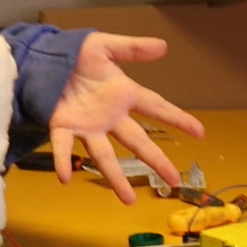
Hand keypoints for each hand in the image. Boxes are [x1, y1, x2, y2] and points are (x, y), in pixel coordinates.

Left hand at [48, 33, 204, 203]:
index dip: (178, 118)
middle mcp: (109, 116)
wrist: (45, 57)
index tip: (200, 133)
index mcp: (123, 94)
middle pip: (137, 142)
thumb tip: (163, 46)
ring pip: (104, 155)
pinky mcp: (62, 126)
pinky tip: (66, 177)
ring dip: (115, 177)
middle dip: (156, 161)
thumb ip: (132, 48)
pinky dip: (63, 161)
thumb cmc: (77, 54)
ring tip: (128, 199)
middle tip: (175, 181)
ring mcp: (87, 126)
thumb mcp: (106, 46)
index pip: (156, 107)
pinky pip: (63, 146)